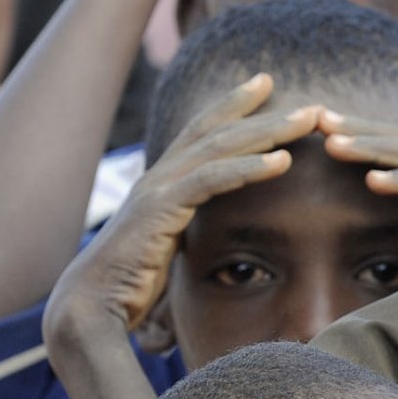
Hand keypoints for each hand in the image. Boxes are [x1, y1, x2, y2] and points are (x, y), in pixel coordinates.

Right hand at [48, 74, 317, 334]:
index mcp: (160, 187)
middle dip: (261, 110)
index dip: (234, 110)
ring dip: (268, 131)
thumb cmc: (125, 292)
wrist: (89, 308)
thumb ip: (185, 241)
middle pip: (215, 130)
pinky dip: (249, 168)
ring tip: (309, 120)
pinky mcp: (160, 209)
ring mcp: (157, 189)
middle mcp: (157, 179)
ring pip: (220, 147)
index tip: (267, 90)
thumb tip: (204, 251)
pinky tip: (283, 162)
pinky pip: (211, 179)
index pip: (201, 137)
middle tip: (308, 102)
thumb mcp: (165, 257)